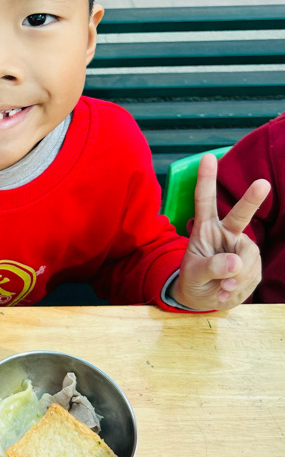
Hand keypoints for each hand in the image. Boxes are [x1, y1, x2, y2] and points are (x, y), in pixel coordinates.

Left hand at [173, 153, 270, 310]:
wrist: (205, 299)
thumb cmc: (194, 280)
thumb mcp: (194, 275)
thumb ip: (211, 267)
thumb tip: (235, 262)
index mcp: (206, 228)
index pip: (205, 201)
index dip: (206, 179)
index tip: (208, 157)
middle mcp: (227, 232)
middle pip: (240, 215)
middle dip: (251, 199)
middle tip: (262, 184)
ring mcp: (242, 247)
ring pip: (248, 258)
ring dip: (235, 277)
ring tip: (220, 287)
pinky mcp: (253, 265)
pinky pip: (251, 274)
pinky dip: (238, 287)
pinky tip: (226, 291)